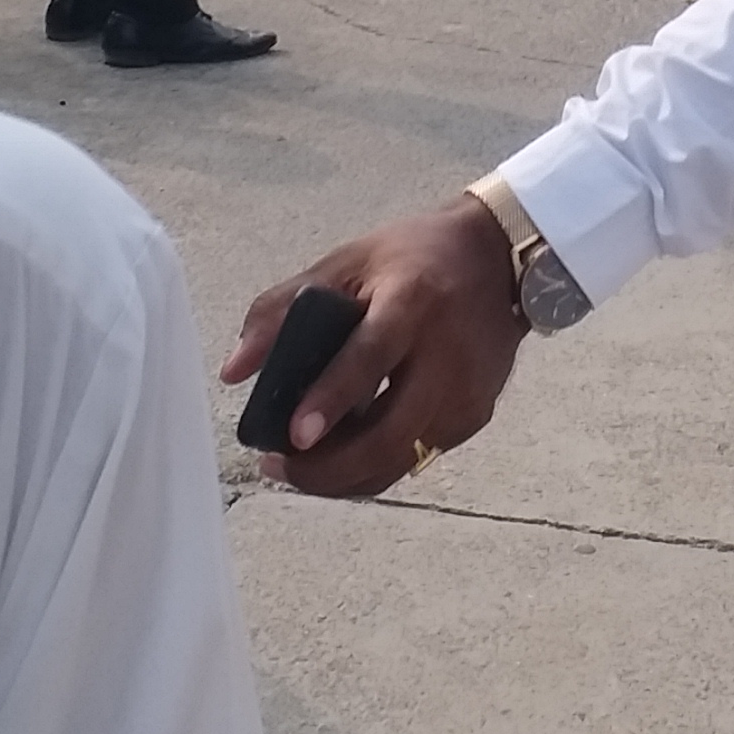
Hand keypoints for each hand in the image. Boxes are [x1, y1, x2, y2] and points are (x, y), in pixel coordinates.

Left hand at [221, 200, 529, 496]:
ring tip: (299, 468)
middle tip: (278, 468)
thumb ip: (282, 309)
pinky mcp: (475, 417)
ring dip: (344, 477)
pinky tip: (344, 451)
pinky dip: (375, 463)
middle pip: (388, 435)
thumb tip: (233, 371)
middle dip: (327, 468)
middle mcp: (446, 355)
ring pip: (399, 460)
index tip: (293, 437)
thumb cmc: (414, 257)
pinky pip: (416, 456)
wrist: (500, 261)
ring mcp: (467, 393)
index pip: (370, 360)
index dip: (330, 401)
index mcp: (411, 303)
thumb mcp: (346, 262)